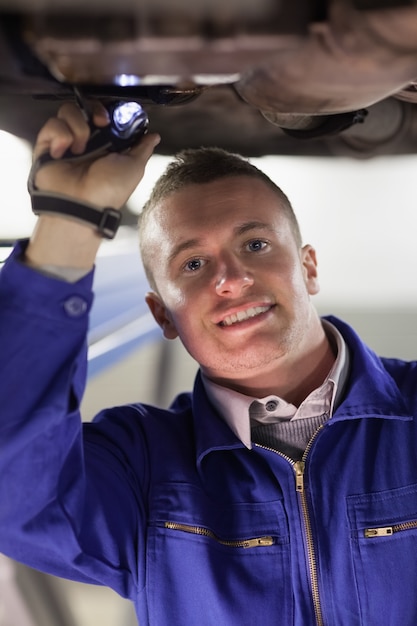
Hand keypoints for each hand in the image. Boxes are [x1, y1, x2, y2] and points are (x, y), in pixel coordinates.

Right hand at [33, 101, 159, 208]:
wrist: (82, 204)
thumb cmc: (109, 191)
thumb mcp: (134, 168)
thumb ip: (142, 148)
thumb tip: (154, 136)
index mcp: (107, 144)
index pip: (105, 113)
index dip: (109, 110)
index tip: (113, 118)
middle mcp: (87, 140)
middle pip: (86, 107)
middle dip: (95, 110)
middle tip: (101, 123)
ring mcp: (66, 142)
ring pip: (68, 111)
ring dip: (78, 126)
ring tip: (80, 148)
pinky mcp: (47, 146)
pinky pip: (52, 125)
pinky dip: (60, 136)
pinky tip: (63, 152)